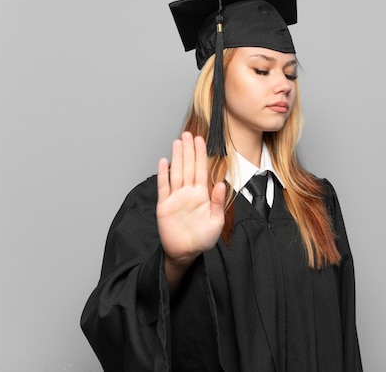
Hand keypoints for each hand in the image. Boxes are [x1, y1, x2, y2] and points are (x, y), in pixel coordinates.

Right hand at [157, 132, 225, 269]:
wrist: (185, 253)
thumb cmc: (202, 239)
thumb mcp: (216, 222)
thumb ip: (219, 202)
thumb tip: (222, 183)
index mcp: (202, 195)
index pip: (201, 170)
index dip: (201, 154)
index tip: (200, 140)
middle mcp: (188, 193)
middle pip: (188, 167)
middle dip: (188, 150)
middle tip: (187, 134)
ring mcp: (175, 197)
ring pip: (176, 172)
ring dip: (177, 157)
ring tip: (177, 142)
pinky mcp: (164, 205)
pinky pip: (163, 187)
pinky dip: (163, 174)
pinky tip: (164, 161)